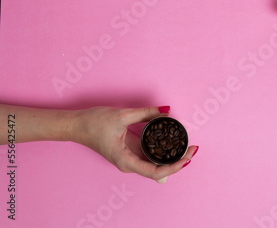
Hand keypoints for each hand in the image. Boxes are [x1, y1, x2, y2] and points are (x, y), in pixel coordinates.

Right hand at [71, 106, 198, 182]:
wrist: (76, 125)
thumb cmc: (94, 123)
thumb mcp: (122, 115)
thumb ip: (146, 113)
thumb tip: (167, 111)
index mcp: (126, 161)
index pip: (156, 172)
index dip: (175, 166)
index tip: (188, 156)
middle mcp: (129, 163)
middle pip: (159, 170)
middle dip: (178, 161)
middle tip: (193, 148)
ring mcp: (130, 158)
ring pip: (155, 164)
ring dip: (171, 157)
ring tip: (187, 145)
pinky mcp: (130, 151)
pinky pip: (150, 155)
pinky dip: (162, 150)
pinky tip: (173, 141)